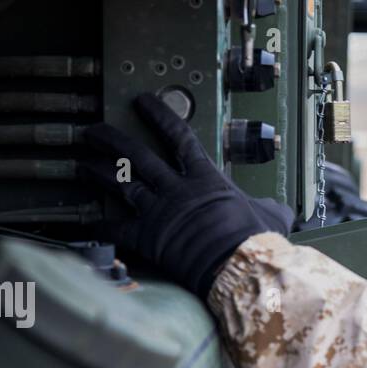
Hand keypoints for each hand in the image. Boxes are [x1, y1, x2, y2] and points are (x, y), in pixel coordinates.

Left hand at [83, 93, 293, 298]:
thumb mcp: (272, 216)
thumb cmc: (256, 241)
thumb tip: (286, 212)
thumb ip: (270, 208)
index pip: (178, 136)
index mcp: (205, 178)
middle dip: (111, 139)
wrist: (239, 266)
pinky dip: (100, 227)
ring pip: (120, 184)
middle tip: (93, 130)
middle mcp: (176, 189)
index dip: (158, 114)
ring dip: (97, 173)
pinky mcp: (148, 238)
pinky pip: (117, 230)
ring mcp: (159, 212)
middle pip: (136, 156)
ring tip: (80, 164)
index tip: (142, 100)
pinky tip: (87, 223)